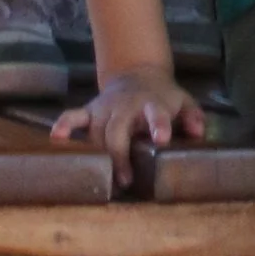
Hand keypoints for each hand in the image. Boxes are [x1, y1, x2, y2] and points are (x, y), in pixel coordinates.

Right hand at [53, 68, 203, 189]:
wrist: (138, 74)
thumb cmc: (163, 98)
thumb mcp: (183, 102)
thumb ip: (193, 117)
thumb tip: (198, 132)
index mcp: (152, 103)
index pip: (156, 113)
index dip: (159, 125)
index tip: (161, 139)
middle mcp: (126, 105)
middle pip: (117, 130)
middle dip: (120, 155)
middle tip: (125, 180)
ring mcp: (105, 107)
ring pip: (96, 132)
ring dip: (97, 154)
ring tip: (102, 178)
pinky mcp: (90, 109)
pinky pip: (73, 115)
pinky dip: (64, 125)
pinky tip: (56, 138)